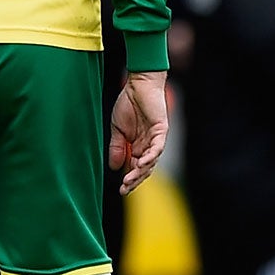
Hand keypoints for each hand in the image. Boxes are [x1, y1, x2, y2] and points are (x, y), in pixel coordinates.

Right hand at [108, 70, 169, 195]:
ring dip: (140, 172)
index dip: (130, 179)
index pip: (135, 168)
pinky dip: (150, 157)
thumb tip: (113, 167)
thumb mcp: (117, 129)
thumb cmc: (128, 104)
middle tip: (124, 190)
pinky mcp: (161, 130)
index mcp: (138, 146)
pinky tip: (140, 164)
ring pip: (151, 162)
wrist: (138, 84)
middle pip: (144, 169)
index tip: (121, 189)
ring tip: (129, 181)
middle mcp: (148, 145)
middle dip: (134, 180)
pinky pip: (157, 148)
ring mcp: (156, 139)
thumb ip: (116, 147)